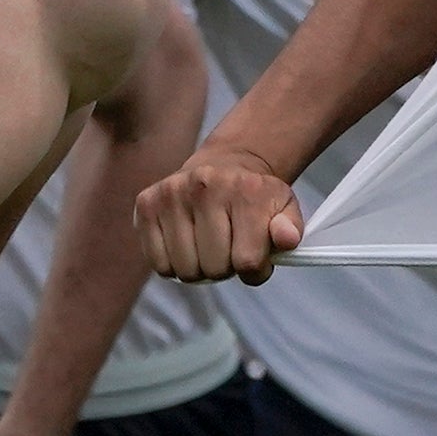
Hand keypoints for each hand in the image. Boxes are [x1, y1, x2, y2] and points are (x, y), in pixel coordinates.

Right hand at [138, 142, 305, 283]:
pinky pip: (158, 263)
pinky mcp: (147, 203)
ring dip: (199, 269)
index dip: (255, 271)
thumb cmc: (255, 197)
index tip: (255, 258)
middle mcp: (205, 188)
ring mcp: (172, 194)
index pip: (247, 262)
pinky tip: (186, 245)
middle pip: (214, 269)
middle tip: (229, 249)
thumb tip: (286, 239)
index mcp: (245, 191)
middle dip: (225, 269)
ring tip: (208, 247)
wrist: (226, 165)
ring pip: (185, 270)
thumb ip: (290, 228)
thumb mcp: (285, 209)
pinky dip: (173, 265)